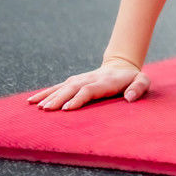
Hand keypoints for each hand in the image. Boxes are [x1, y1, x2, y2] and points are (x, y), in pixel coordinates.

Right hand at [26, 57, 149, 110]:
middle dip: (59, 98)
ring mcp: (80, 79)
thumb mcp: (143, 81)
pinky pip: (58, 87)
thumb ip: (139, 88)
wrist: (121, 66)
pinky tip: (31, 101)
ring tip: (36, 106)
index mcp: (105, 82)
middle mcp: (90, 79)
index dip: (78, 98)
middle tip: (46, 109)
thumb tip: (130, 98)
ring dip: (49, 96)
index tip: (66, 109)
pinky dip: (45, 93)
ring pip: (62, 87)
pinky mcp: (73, 81)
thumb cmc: (133, 79)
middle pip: (72, 88)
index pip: (89, 90)